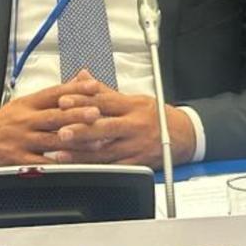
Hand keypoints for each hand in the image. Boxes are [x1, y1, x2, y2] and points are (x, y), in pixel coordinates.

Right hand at [0, 74, 101, 167]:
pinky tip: (71, 163)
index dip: (75, 90)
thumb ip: (52, 96)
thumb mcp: (24, 103)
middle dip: (77, 114)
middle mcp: (26, 120)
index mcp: (28, 103)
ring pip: (52, 139)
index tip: (94, 87)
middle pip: (55, 115)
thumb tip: (78, 81)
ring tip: (95, 141)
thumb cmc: (3, 123)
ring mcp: (22, 140)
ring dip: (75, 141)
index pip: (54, 93)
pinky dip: (56, 163)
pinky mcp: (17, 159)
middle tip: (97, 113)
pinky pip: (40, 162)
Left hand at [51, 71, 195, 166]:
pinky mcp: (138, 164)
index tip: (63, 101)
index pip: (104, 101)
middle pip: (105, 127)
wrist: (184, 136)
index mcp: (132, 106)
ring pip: (106, 151)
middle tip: (61, 131)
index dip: (83, 101)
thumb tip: (83, 77)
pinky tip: (79, 169)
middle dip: (81, 130)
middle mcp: (134, 126)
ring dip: (81, 154)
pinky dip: (95, 169)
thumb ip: (105, 91)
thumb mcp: (134, 98)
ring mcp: (136, 147)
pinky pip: (114, 168)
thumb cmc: (156, 116)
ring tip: (60, 154)